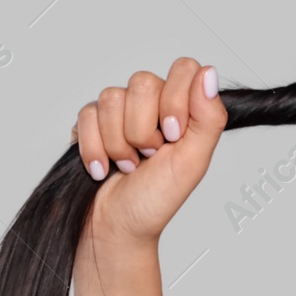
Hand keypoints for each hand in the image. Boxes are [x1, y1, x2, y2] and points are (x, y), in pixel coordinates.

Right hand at [70, 58, 226, 242]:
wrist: (116, 227)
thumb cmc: (156, 200)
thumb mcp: (193, 162)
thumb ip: (208, 117)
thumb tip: (209, 73)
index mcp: (183, 107)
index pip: (184, 68)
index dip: (175, 100)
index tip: (172, 136)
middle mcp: (152, 103)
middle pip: (143, 81)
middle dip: (143, 129)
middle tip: (149, 156)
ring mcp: (119, 111)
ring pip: (111, 97)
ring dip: (118, 143)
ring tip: (128, 165)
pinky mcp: (90, 122)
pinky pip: (86, 115)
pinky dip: (94, 149)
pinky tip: (103, 168)